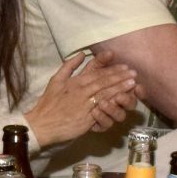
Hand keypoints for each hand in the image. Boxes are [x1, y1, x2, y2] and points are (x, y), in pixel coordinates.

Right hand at [23, 51, 138, 145]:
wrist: (42, 124)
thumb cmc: (48, 103)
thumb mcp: (55, 80)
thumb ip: (68, 66)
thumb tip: (81, 54)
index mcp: (75, 81)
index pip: (97, 73)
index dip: (112, 69)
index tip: (124, 66)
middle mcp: (82, 91)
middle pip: (104, 82)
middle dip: (120, 76)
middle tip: (134, 73)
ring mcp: (85, 104)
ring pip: (105, 93)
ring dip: (120, 88)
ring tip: (133, 83)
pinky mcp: (87, 118)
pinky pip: (103, 109)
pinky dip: (113, 103)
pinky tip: (123, 100)